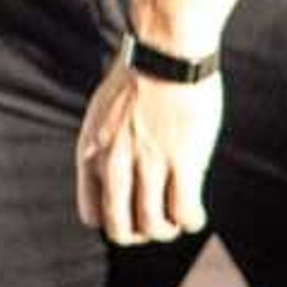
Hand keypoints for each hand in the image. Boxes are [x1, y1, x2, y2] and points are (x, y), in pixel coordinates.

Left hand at [75, 56, 222, 244]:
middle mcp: (113, 162)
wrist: (165, 51)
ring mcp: (147, 163)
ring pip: (154, 226)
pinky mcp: (181, 160)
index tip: (132, 214)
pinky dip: (192, 220)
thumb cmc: (140, 79)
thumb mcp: (103, 115)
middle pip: (119, 229)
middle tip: (158, 223)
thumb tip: (121, 178)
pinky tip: (196, 212)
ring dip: (169, 229)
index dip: (114, 222)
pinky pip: (185, 212)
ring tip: (178, 217)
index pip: (90, 214)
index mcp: (90, 152)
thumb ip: (107, 147)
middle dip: (141, 234)